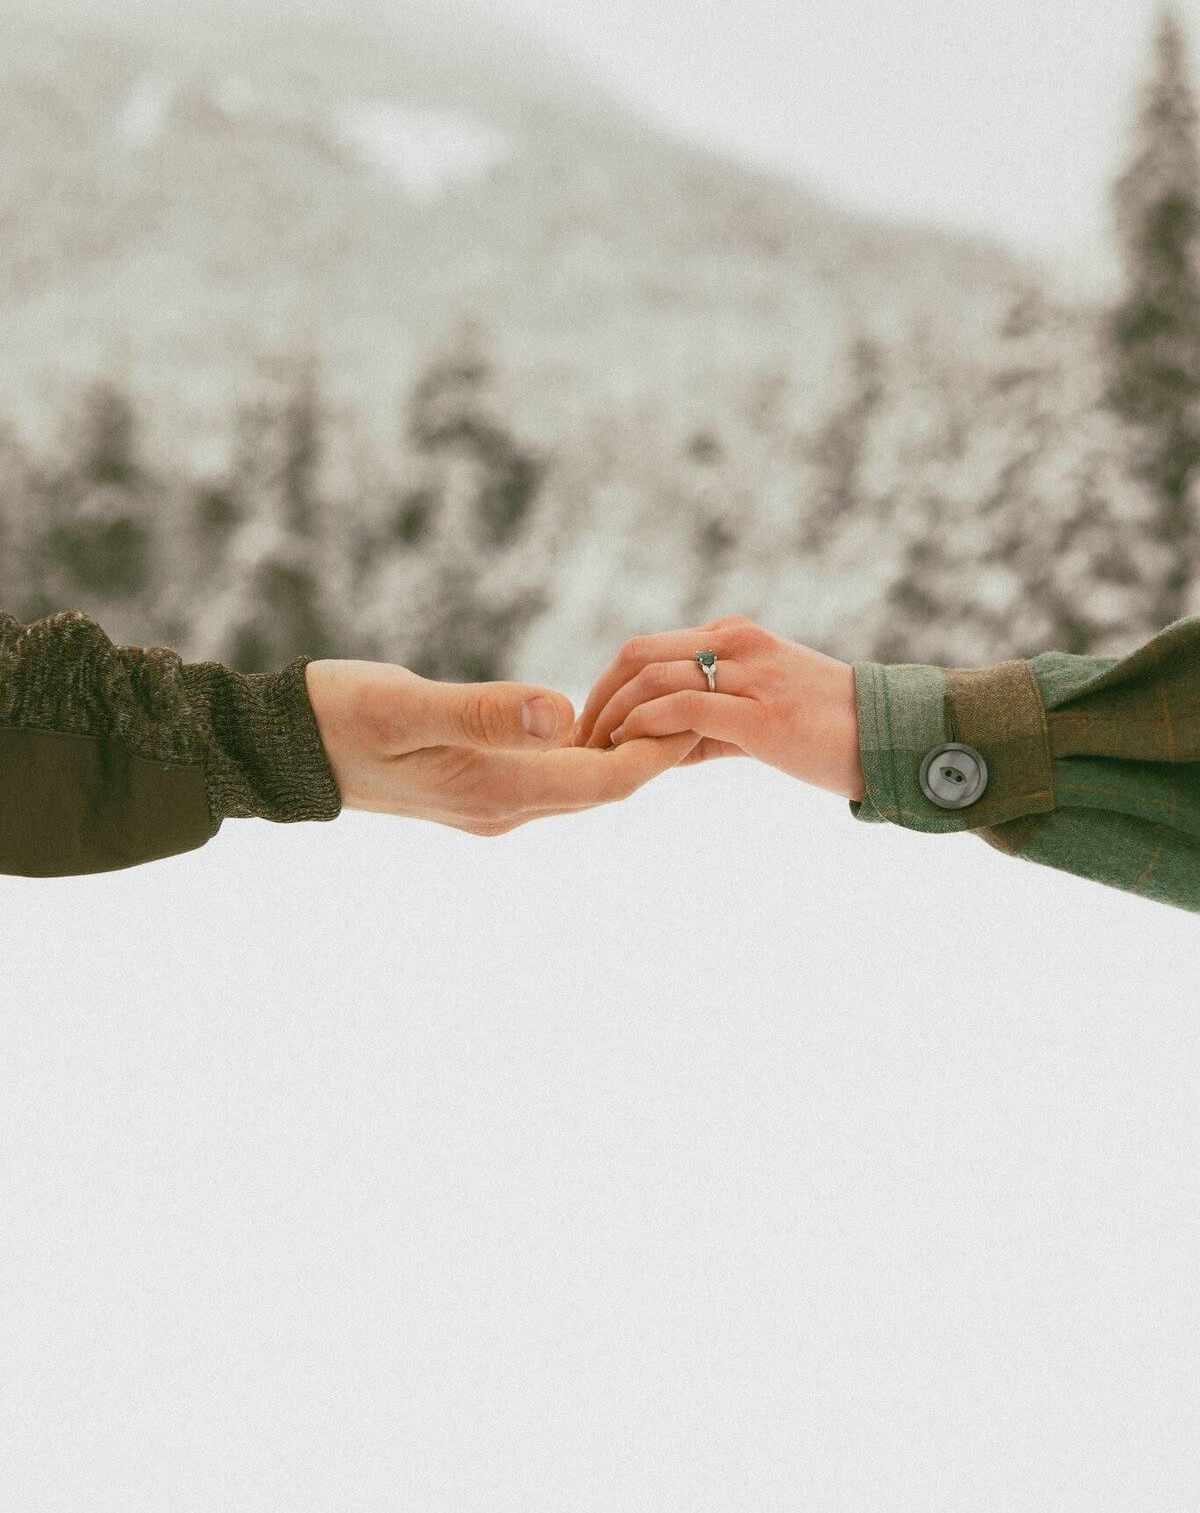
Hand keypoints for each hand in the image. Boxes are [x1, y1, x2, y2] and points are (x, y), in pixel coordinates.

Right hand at [304, 659, 699, 834]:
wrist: (282, 750)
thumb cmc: (338, 718)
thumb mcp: (405, 706)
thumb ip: (483, 712)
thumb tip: (563, 713)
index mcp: (497, 790)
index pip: (607, 779)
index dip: (662, 750)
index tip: (705, 709)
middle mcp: (503, 808)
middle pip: (606, 787)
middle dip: (659, 751)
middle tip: (710, 703)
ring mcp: (491, 804)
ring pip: (583, 784)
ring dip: (628, 752)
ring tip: (675, 707)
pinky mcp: (478, 787)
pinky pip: (555, 777)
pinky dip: (589, 749)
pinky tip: (604, 717)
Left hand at [572, 614, 865, 801]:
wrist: (890, 740)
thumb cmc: (826, 733)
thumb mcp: (761, 714)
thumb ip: (707, 725)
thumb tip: (655, 749)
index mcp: (734, 637)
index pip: (647, 649)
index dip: (606, 686)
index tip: (587, 727)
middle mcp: (737, 644)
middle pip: (637, 655)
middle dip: (597, 700)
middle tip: (578, 744)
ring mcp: (749, 675)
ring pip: (653, 680)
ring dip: (613, 719)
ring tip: (596, 757)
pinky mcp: (760, 714)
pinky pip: (683, 711)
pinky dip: (645, 729)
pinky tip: (632, 754)